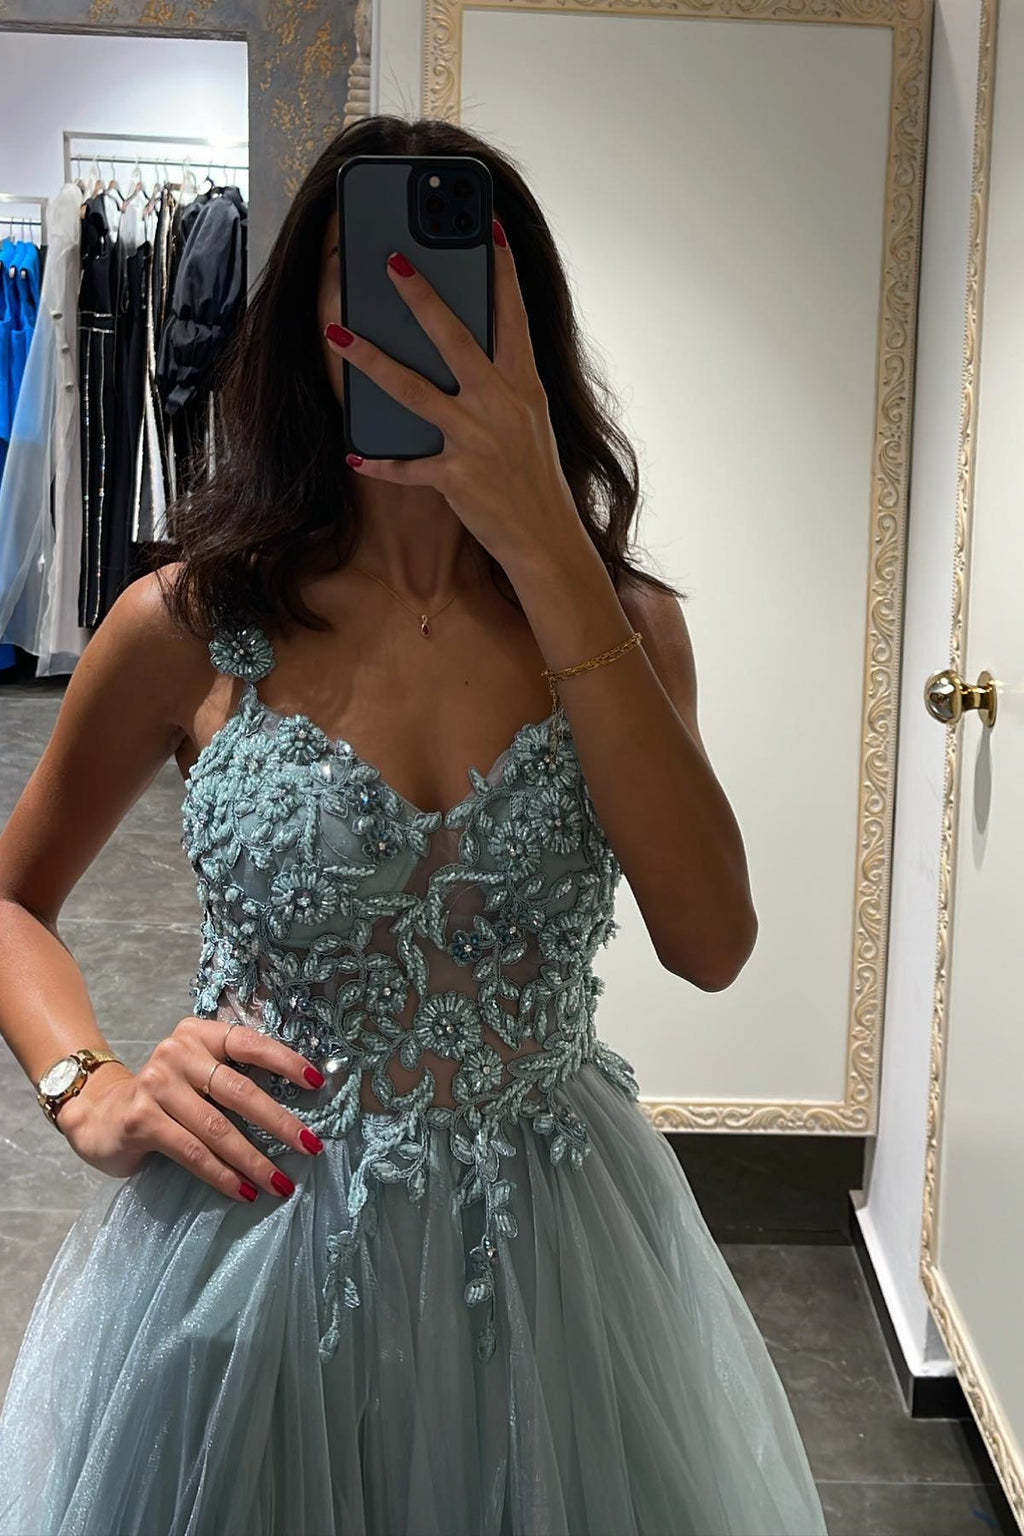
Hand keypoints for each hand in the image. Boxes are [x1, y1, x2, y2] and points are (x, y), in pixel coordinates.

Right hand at [56, 1016, 326, 1201]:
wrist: (97, 1115)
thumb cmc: (164, 1098)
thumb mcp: (196, 1074)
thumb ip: (232, 1079)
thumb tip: (296, 1111)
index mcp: (198, 1034)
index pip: (249, 1042)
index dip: (286, 1061)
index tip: (318, 1083)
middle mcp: (176, 1052)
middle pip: (239, 1090)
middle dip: (280, 1123)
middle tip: (311, 1146)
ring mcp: (156, 1085)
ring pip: (218, 1128)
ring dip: (255, 1160)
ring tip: (281, 1183)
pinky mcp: (141, 1119)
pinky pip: (192, 1152)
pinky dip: (223, 1175)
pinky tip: (245, 1192)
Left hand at [324, 220, 582, 569]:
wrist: (547, 540)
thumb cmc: (535, 479)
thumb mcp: (531, 422)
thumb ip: (503, 385)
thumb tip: (471, 354)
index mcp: (524, 386)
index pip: (514, 315)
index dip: (501, 268)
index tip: (487, 223)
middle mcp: (502, 406)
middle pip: (455, 340)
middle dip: (420, 297)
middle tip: (389, 260)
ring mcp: (478, 440)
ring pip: (414, 392)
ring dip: (370, 360)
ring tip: (336, 332)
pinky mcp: (457, 477)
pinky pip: (409, 466)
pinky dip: (381, 462)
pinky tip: (354, 454)